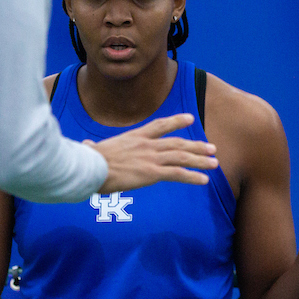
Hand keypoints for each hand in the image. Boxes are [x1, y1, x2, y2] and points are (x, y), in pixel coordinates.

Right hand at [87, 113, 217, 193]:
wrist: (90, 167)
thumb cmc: (88, 160)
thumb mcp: (92, 149)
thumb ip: (92, 147)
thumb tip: (84, 145)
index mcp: (134, 136)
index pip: (159, 125)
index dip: (176, 121)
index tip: (190, 118)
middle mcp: (146, 145)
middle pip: (177, 143)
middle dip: (196, 145)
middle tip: (211, 148)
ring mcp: (150, 158)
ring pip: (182, 157)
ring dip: (200, 160)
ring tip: (214, 163)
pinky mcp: (152, 173)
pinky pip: (177, 174)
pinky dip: (192, 176)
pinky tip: (203, 180)